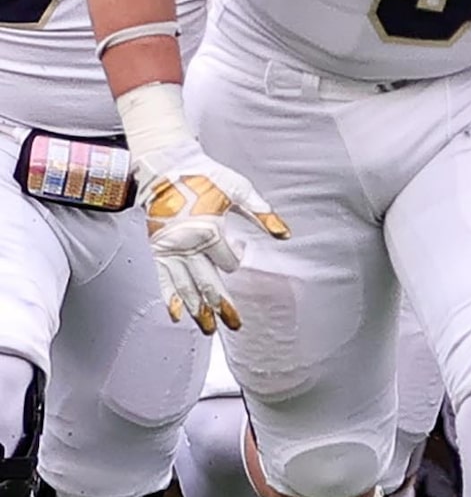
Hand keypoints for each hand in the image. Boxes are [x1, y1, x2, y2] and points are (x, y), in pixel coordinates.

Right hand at [117, 82, 288, 334]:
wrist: (166, 166)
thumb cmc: (205, 176)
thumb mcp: (239, 190)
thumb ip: (262, 214)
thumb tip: (286, 235)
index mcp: (208, 230)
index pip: (230, 260)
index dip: (238, 256)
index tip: (239, 246)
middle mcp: (187, 244)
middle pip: (208, 283)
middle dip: (222, 306)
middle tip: (234, 326)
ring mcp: (169, 249)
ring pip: (186, 286)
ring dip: (198, 310)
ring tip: (208, 330)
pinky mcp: (157, 250)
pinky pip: (163, 279)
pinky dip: (170, 298)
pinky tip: (177, 316)